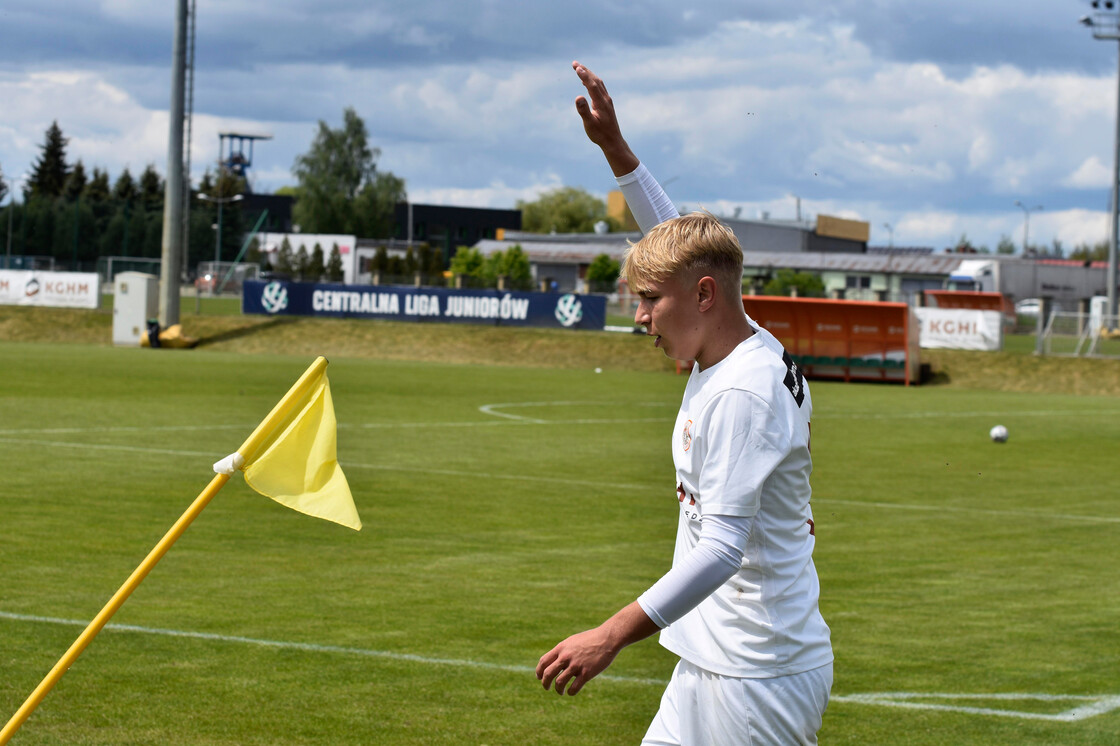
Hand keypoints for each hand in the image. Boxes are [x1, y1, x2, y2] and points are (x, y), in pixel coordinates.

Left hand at [536, 626, 619, 695]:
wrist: (608, 638)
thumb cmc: (591, 639)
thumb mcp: (573, 641)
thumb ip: (564, 650)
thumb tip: (556, 661)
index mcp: (561, 648)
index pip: (543, 662)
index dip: (539, 671)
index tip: (539, 677)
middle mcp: (566, 656)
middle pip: (547, 674)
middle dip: (545, 683)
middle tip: (547, 688)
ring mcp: (576, 665)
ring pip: (559, 683)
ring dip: (558, 690)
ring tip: (561, 691)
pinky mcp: (586, 673)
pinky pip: (574, 688)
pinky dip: (570, 692)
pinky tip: (571, 691)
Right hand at [572, 60, 638, 175]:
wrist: (613, 141)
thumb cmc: (600, 134)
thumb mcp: (589, 124)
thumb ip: (583, 110)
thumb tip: (578, 97)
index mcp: (601, 102)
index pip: (591, 85)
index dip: (584, 75)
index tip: (576, 67)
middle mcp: (605, 99)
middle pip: (595, 80)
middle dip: (585, 71)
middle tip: (574, 63)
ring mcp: (607, 101)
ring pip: (598, 83)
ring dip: (589, 75)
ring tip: (579, 69)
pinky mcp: (606, 104)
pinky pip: (599, 88)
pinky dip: (592, 81)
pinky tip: (587, 83)